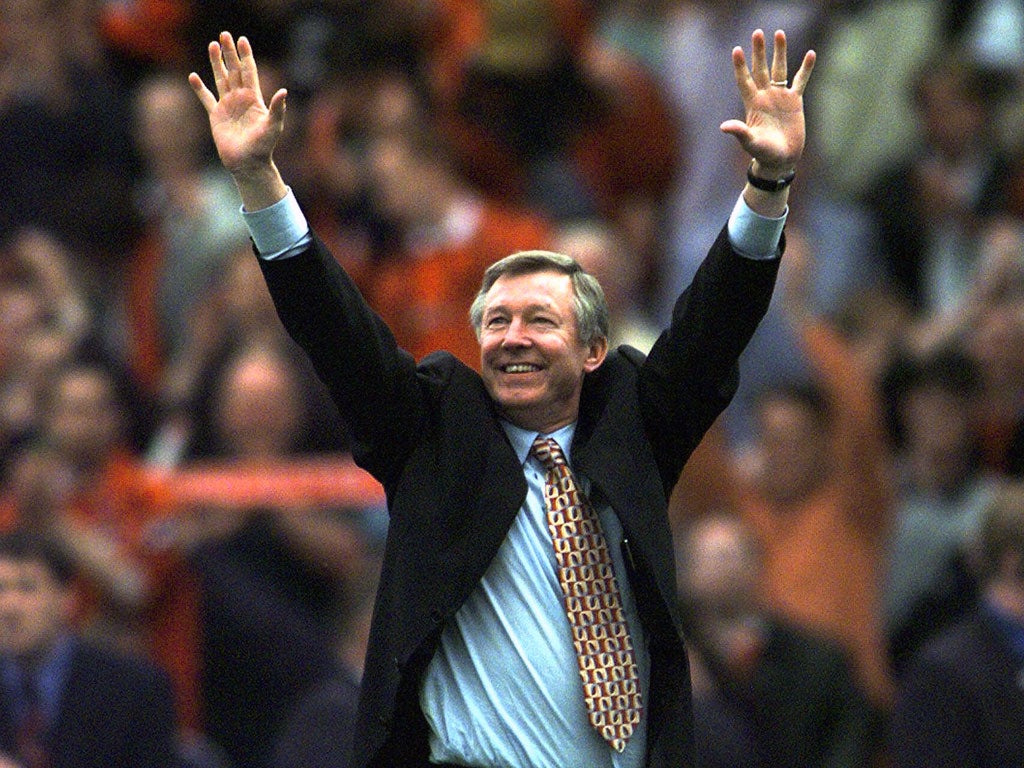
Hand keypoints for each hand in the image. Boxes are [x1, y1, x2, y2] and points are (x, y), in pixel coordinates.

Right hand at [189, 32, 287, 208]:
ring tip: (212, 45)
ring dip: (216, 63)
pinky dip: (199, 88)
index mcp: (254, 98)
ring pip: (220, 79)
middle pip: (234, 70)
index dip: (246, 56)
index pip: (249, 72)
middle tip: (224, 34)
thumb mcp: (273, 126)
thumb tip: (283, 91)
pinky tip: (193, 76)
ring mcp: (227, 106)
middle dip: (229, 53)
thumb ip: (277, 108)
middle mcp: (240, 99)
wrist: (248, 164)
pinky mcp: (216, 116)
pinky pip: (206, 99)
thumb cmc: (263, 147)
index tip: (242, 40)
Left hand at [720, 29, 814, 176]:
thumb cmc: (763, 153)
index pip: (744, 80)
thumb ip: (740, 132)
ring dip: (780, 52)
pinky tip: (810, 54)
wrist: (781, 159)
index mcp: (752, 104)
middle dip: (759, 51)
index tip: (736, 49)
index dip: (740, 66)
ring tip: (779, 33)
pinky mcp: (795, 101)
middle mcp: (765, 96)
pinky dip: (805, 68)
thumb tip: (724, 126)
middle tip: (758, 32)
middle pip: (761, 68)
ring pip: (779, 69)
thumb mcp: (750, 142)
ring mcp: (780, 97)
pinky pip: (801, 81)